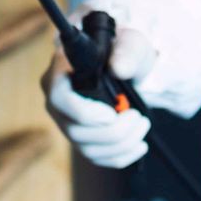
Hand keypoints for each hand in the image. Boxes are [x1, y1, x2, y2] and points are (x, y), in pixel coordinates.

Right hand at [41, 25, 157, 168]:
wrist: (126, 66)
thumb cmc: (122, 51)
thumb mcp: (130, 43)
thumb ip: (126, 52)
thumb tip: (119, 69)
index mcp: (60, 72)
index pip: (59, 98)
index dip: (85, 113)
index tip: (112, 114)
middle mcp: (57, 102)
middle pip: (75, 130)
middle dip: (113, 131)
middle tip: (138, 118)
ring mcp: (67, 122)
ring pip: (87, 148)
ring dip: (121, 144)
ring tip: (142, 126)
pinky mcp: (81, 138)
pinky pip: (96, 157)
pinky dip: (120, 156)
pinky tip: (138, 145)